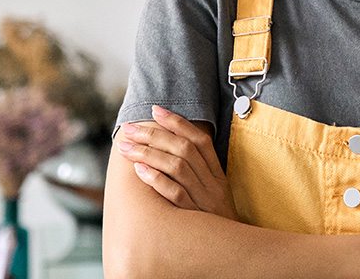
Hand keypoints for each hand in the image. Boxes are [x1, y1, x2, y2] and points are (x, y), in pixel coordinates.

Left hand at [114, 106, 240, 221]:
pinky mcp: (195, 216)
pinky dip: (157, 180)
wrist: (233, 250)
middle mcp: (213, 183)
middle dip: (154, 134)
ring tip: (125, 147)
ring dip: (148, 153)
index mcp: (218, 174)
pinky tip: (139, 170)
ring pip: (177, 166)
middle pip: (184, 149)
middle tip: (129, 129)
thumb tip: (168, 149)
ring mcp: (204, 199)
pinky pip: (175, 194)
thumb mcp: (213, 192)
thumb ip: (198, 172)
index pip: (199, 140)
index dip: (178, 123)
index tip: (155, 110)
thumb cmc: (216, 220)